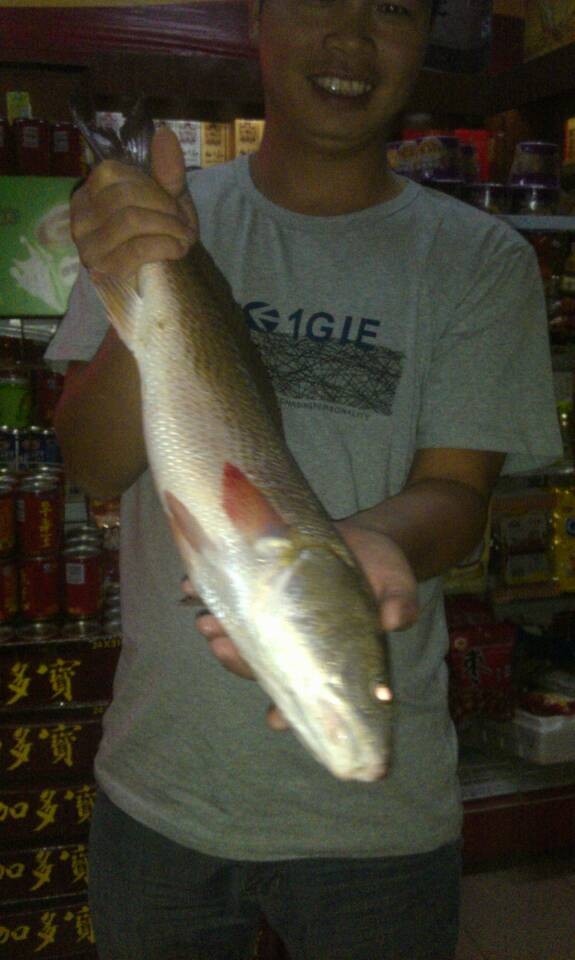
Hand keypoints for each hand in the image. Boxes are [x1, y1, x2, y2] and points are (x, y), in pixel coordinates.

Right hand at [71, 126, 198, 278]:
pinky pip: (136, 249)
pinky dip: (165, 246)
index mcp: (91, 191)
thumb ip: (166, 169)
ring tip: (183, 237)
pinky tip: (178, 250)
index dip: (151, 187)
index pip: (114, 174)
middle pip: (123, 198)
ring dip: (167, 228)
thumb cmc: (159, 233)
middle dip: (163, 209)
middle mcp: (81, 216)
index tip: (174, 204)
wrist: (160, 279)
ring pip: (129, 221)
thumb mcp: (167, 198)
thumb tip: (166, 133)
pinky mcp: (102, 270)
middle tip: (183, 224)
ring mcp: (87, 245)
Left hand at [184, 521, 418, 728]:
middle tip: (220, 645)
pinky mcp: (264, 586)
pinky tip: (189, 588)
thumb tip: (393, 622)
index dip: (292, 711)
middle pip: (263, 664)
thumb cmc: (386, 571)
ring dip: (220, 632)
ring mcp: (277, 615)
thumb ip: (399, 604)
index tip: (275, 720)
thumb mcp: (399, 585)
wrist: (366, 538)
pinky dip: (208, 592)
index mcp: (330, 654)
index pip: (307, 691)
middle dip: (239, 660)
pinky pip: (233, 594)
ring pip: (243, 635)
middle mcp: (298, 641)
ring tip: (204, 621)